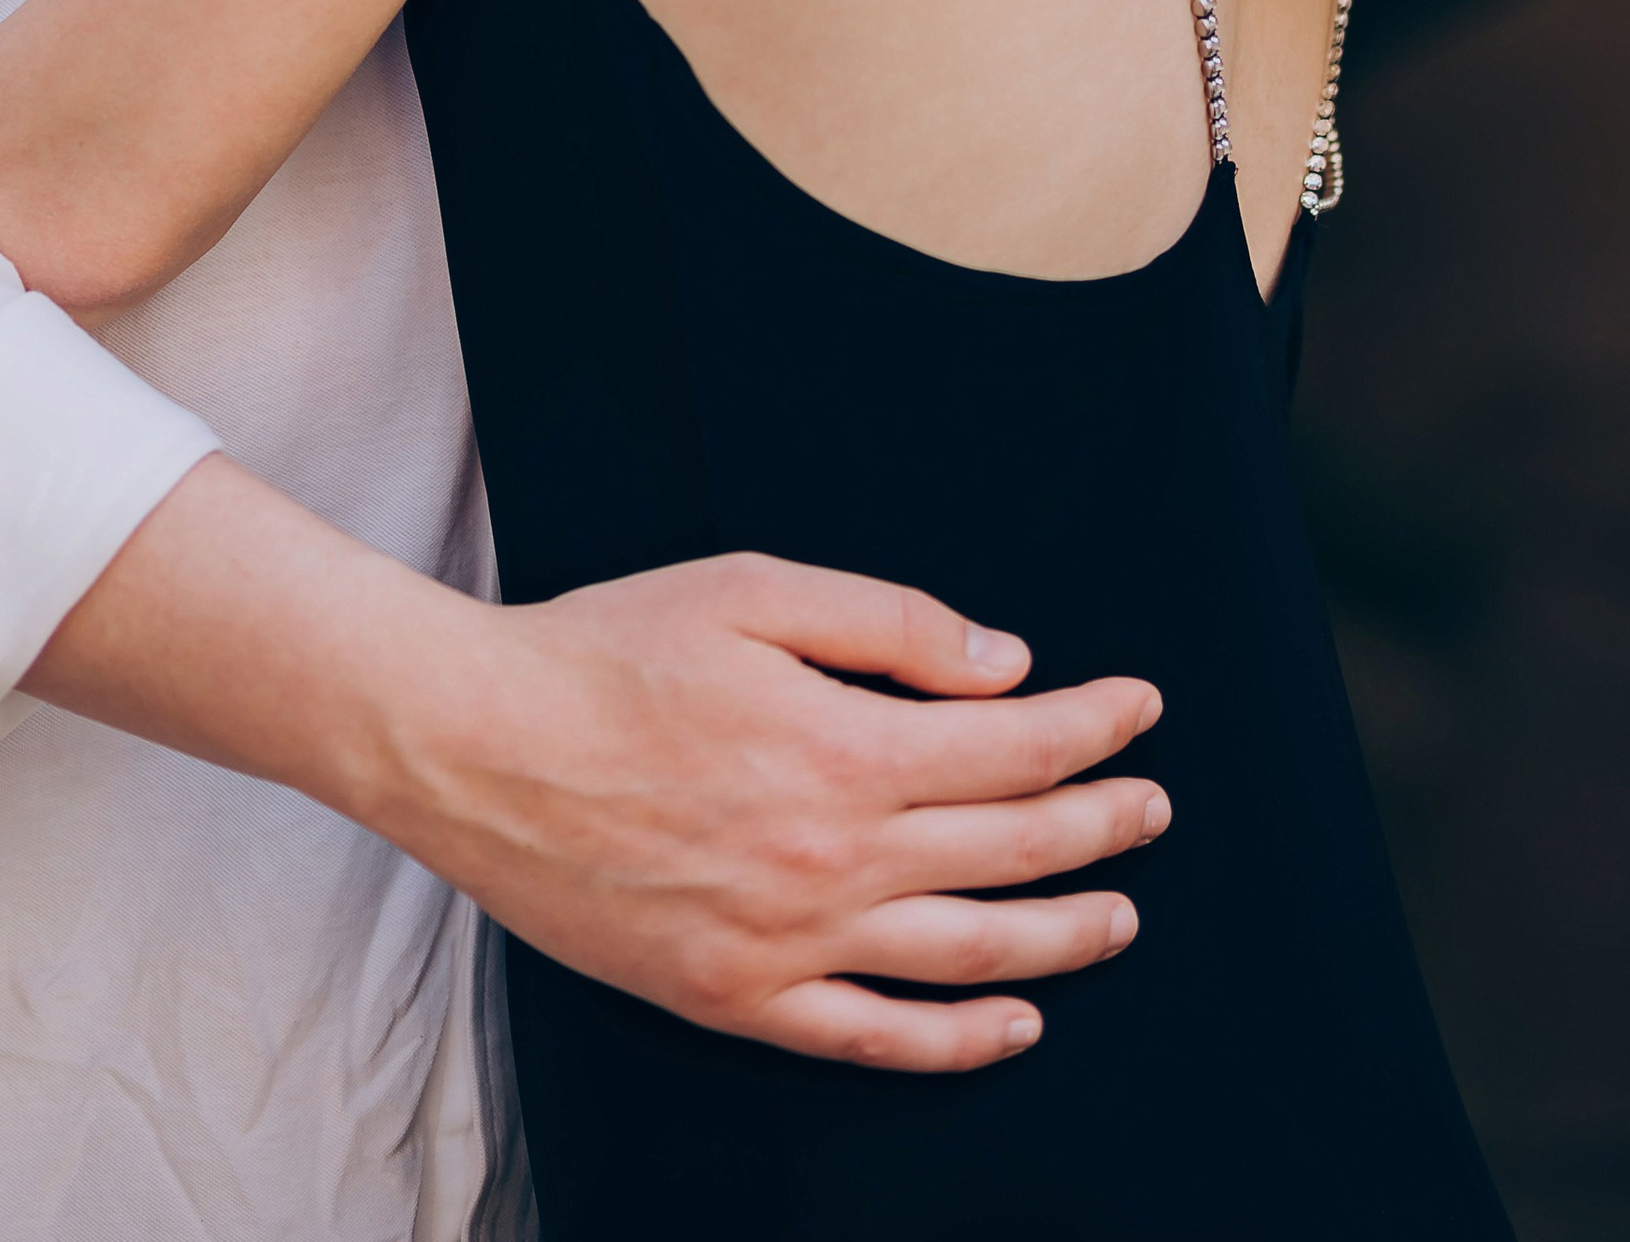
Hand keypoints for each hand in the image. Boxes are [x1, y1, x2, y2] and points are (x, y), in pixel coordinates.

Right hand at [383, 547, 1165, 1069]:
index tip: (1141, 710)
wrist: (475, 745)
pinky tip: (1013, 1022)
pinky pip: (874, 1039)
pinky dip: (958, 1040)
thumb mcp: (752, 590)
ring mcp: (788, 942)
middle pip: (1010, 851)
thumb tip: (1005, 664)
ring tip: (1120, 914)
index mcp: (844, 747)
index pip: (1013, 749)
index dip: (1092, 728)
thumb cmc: (608, 652)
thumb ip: (890, 624)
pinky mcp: (737, 999)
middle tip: (1153, 806)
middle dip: (1101, 824)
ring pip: (967, 954)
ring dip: (1062, 933)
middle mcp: (833, 858)